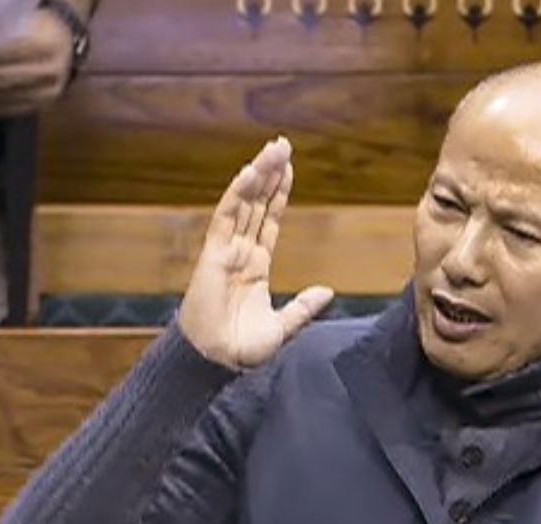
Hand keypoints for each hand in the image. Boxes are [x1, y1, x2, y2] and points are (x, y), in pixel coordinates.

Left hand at [0, 9, 74, 117]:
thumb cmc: (38, 26)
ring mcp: (49, 92)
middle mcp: (51, 71)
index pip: (10, 49)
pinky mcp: (43, 106)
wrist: (68, 47)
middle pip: (7, 76)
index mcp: (48, 44)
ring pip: (8, 95)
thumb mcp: (24, 19)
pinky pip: (12, 109)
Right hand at [178, 137, 333, 369]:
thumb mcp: (284, 326)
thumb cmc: (243, 349)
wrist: (218, 362)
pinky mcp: (214, 254)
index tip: (288, 170)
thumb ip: (303, 307)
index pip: (268, 221)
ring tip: (274, 149)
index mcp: (255, 266)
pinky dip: (238, 194)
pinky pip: (226, 217)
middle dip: (270, 174)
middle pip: (257, 204)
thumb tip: (327, 291)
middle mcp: (240, 253)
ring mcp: (226, 251)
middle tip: (282, 144)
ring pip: (244, 203)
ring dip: (258, 174)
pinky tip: (250, 172)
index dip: (278, 195)